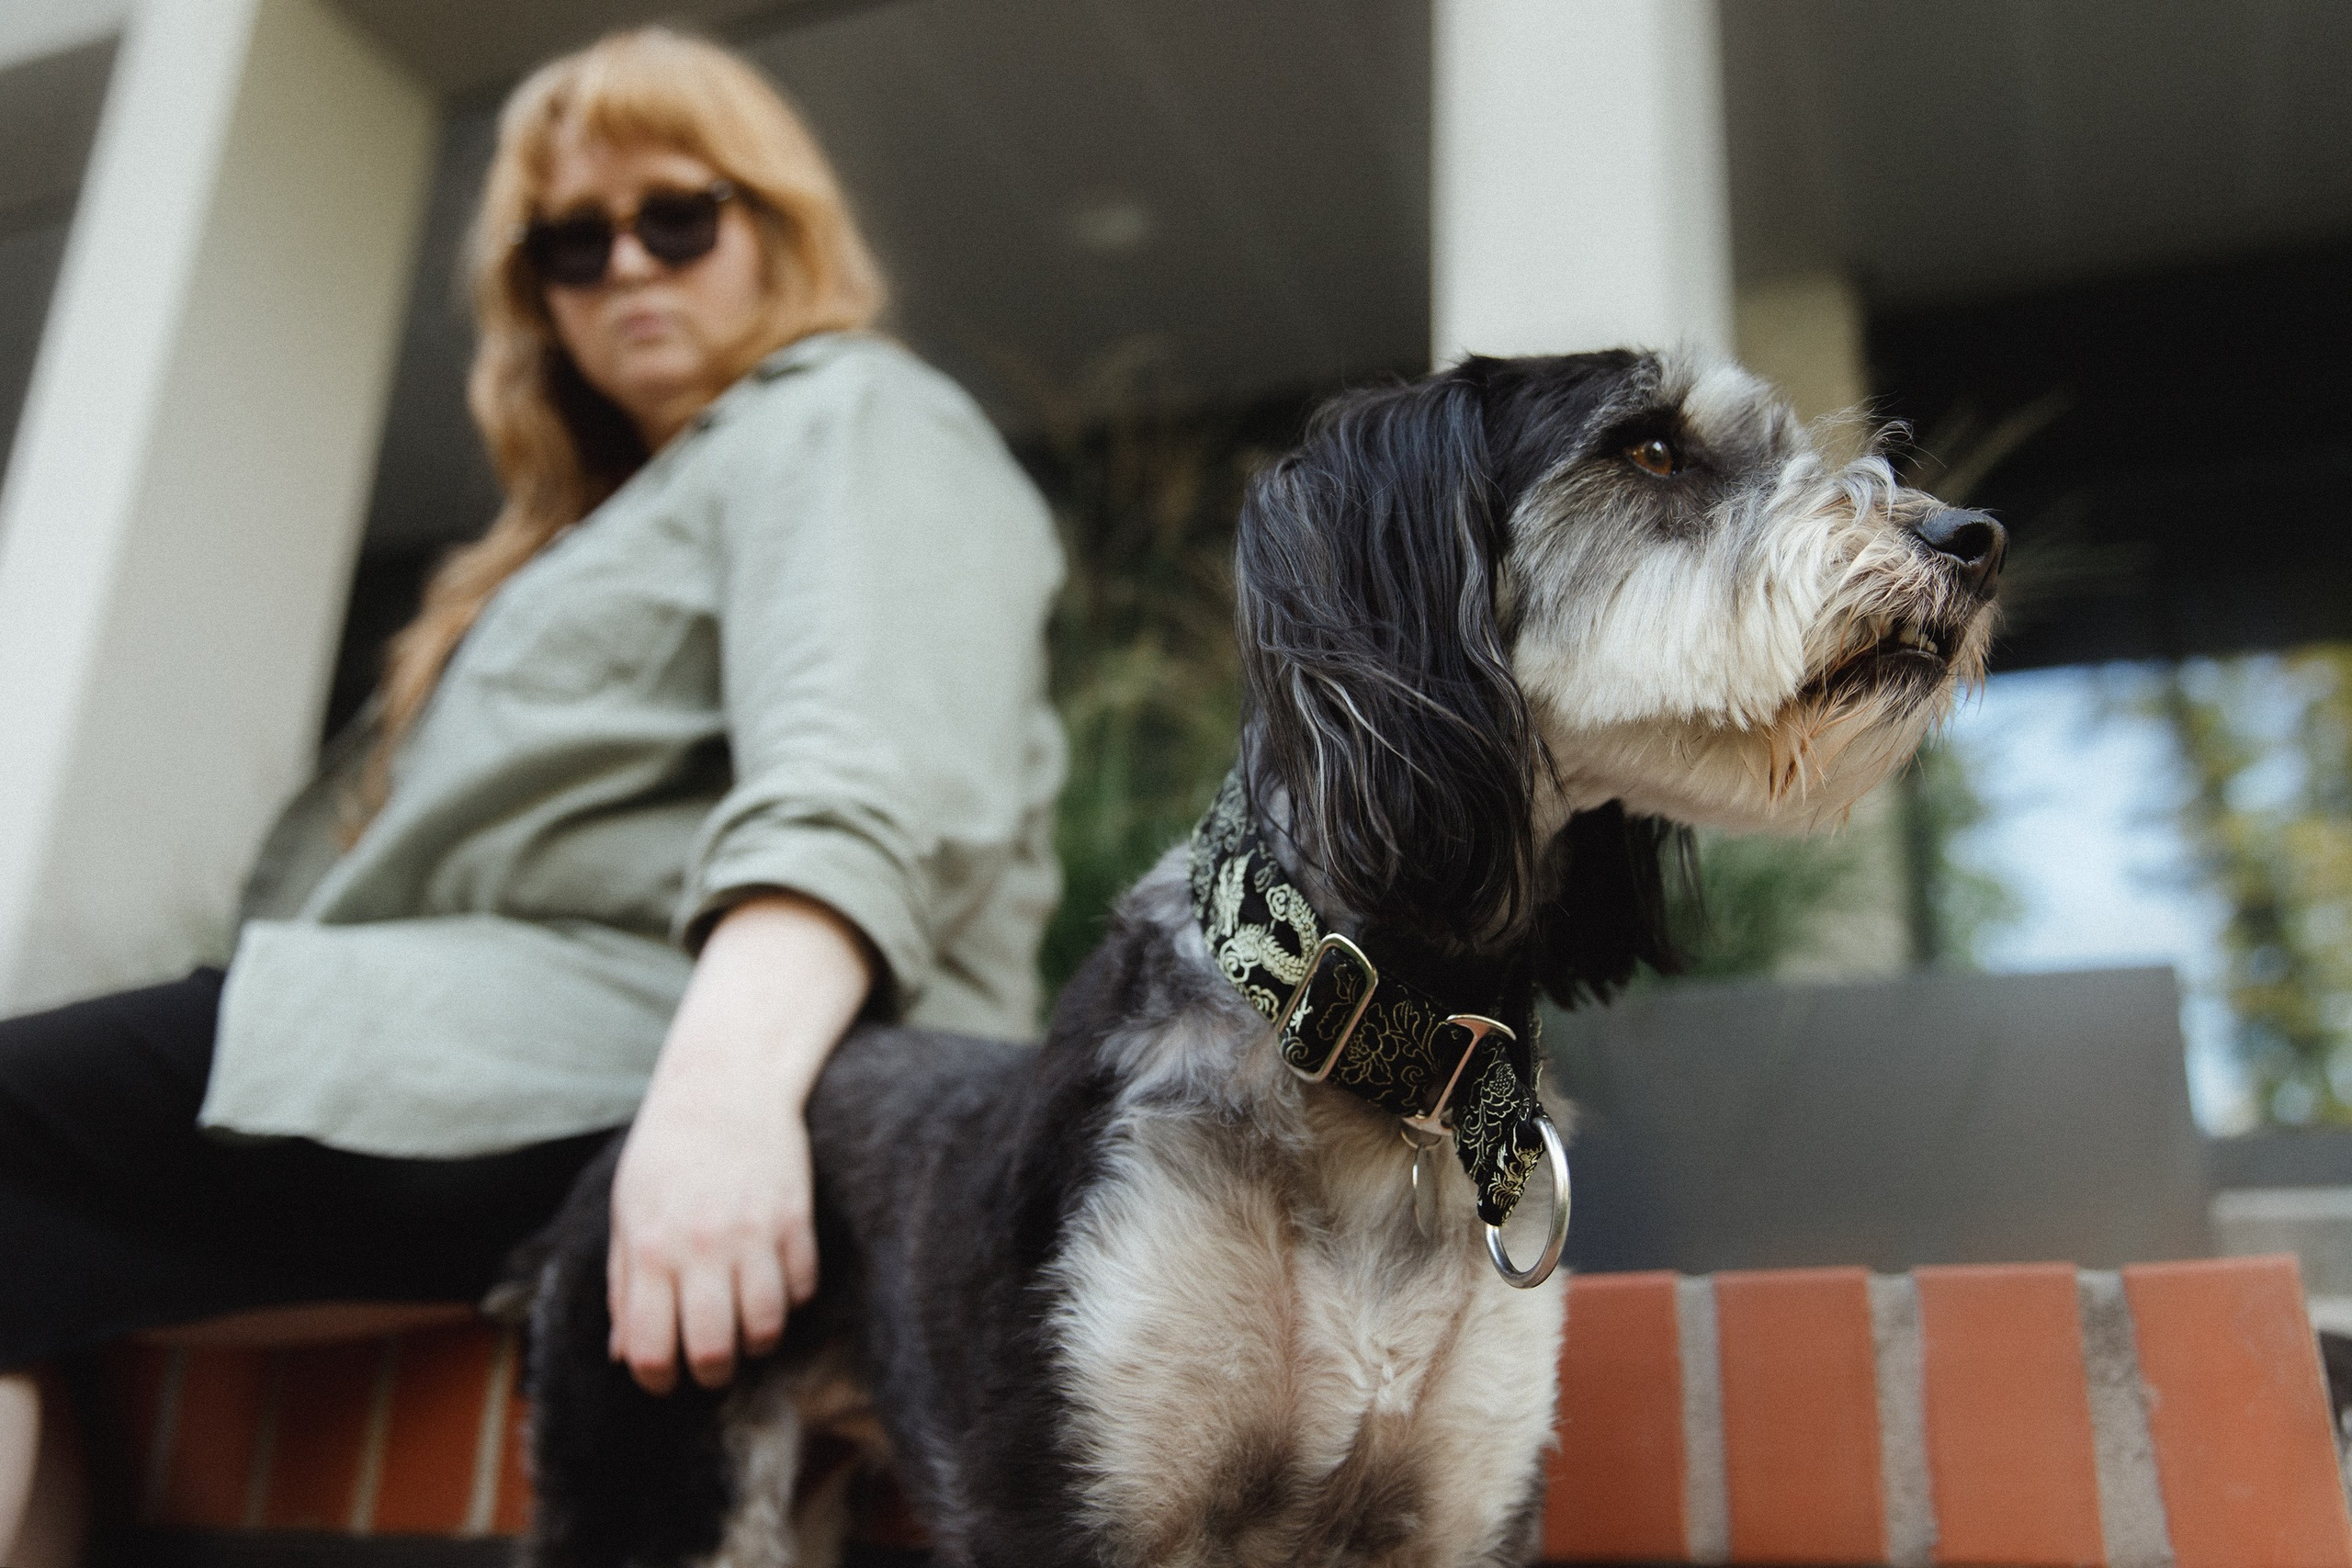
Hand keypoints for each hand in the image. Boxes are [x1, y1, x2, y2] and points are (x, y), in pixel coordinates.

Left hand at [608, 1062, 811, 1391]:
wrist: (725, 1082)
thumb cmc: (667, 1150)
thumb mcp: (628, 1212)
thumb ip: (623, 1286)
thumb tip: (623, 1354)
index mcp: (649, 1249)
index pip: (651, 1351)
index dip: (657, 1380)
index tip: (664, 1375)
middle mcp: (700, 1247)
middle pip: (713, 1352)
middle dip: (711, 1373)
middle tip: (711, 1362)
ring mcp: (753, 1233)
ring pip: (766, 1328)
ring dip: (756, 1341)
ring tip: (746, 1328)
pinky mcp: (795, 1218)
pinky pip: (802, 1288)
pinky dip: (791, 1298)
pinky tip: (775, 1281)